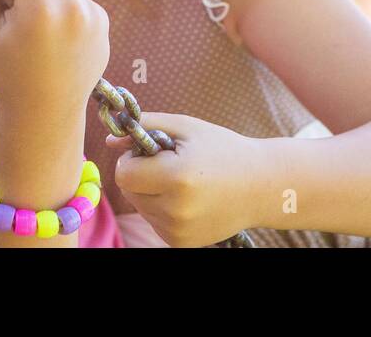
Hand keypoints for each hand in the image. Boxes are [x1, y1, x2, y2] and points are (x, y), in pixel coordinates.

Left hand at [106, 112, 263, 247]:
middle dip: (141, 175)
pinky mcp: (180, 243)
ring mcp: (178, 231)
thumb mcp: (187, 128)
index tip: (151, 152)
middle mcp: (176, 210)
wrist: (261, 187)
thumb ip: (146, 126)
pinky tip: (188, 199)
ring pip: (140, 207)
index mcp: (177, 177)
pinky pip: (153, 221)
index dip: (133, 159)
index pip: (124, 173)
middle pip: (129, 191)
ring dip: (151, 192)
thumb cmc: (223, 149)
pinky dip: (162, 208)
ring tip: (183, 182)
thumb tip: (109, 139)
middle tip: (170, 164)